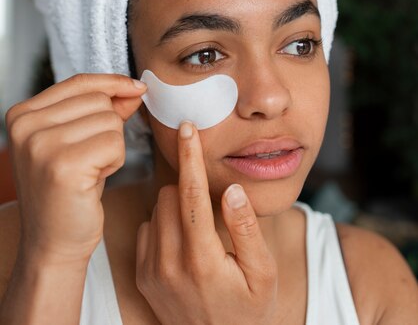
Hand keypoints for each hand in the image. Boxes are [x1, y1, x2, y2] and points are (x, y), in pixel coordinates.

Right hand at [6, 74, 145, 264]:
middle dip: (109, 127)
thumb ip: (104, 109)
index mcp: (22, 114)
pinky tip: (94, 180)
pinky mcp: (63, 166)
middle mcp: (25, 126)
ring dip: (112, 147)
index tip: (137, 88)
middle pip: (99, 100)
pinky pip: (115, 143)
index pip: (79, 82)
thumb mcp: (80, 140)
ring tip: (89, 170)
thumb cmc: (69, 190)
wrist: (54, 243)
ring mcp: (41, 145)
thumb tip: (134, 88)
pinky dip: (115, 162)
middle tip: (89, 158)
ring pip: (110, 120)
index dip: (113, 83)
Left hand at [136, 122, 278, 324]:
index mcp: (202, 260)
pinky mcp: (142, 276)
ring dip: (177, 206)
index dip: (190, 156)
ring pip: (157, 208)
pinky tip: (184, 243)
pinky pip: (147, 228)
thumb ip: (247, 229)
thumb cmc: (248, 311)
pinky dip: (164, 225)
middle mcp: (169, 264)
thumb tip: (231, 189)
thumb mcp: (263, 273)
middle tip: (211, 206)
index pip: (191, 194)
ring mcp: (151, 271)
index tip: (187, 127)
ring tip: (200, 230)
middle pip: (169, 195)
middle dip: (189, 188)